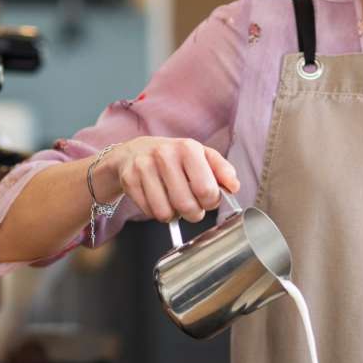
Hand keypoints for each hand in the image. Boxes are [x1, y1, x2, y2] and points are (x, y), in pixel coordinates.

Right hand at [104, 137, 239, 222]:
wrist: (134, 152)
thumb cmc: (175, 157)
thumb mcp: (202, 156)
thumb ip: (222, 171)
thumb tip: (234, 187)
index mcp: (188, 148)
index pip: (206, 189)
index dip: (211, 202)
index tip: (208, 199)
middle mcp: (164, 154)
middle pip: (186, 205)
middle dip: (193, 213)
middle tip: (193, 208)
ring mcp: (144, 167)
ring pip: (165, 212)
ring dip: (174, 214)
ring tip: (174, 202)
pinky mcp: (129, 180)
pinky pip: (149, 212)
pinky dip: (156, 212)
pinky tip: (158, 199)